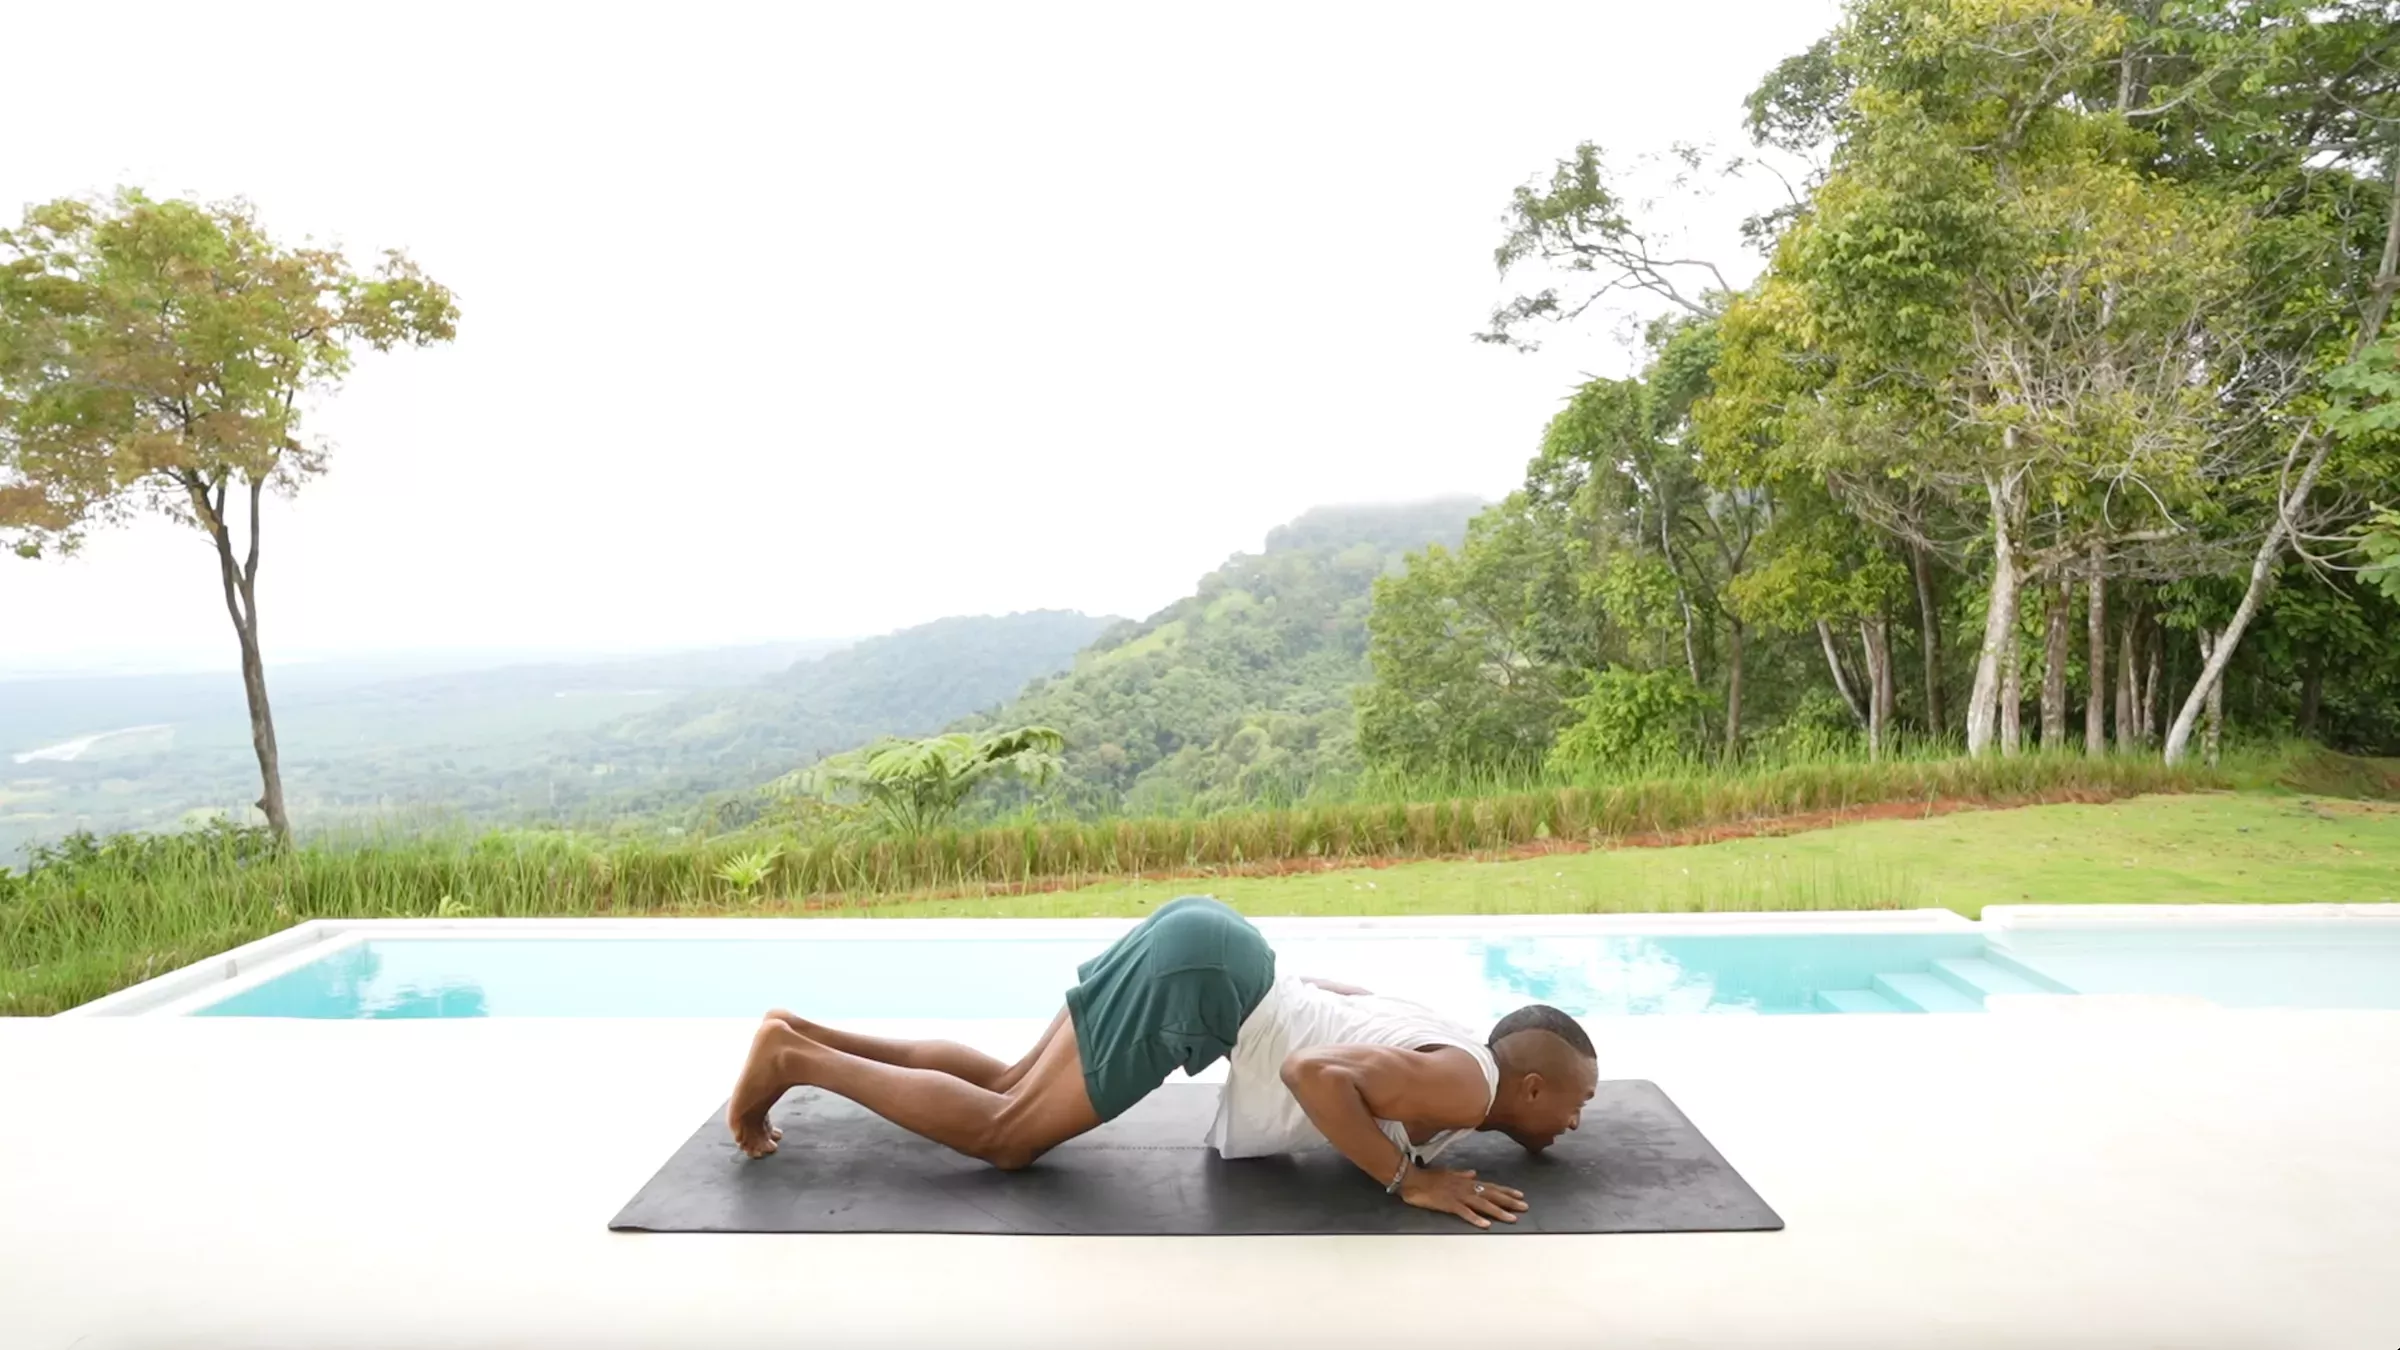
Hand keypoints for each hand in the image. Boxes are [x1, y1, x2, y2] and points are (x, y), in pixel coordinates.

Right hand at [1398, 1165, 1526, 1228]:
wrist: (1412, 1179)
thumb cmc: (1428, 1177)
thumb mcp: (1448, 1172)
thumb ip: (1462, 1174)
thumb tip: (1474, 1174)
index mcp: (1466, 1182)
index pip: (1491, 1186)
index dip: (1506, 1191)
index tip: (1520, 1195)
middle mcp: (1466, 1188)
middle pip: (1492, 1195)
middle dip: (1509, 1201)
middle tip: (1524, 1207)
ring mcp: (1458, 1196)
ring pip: (1483, 1204)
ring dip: (1498, 1212)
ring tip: (1512, 1219)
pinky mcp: (1449, 1204)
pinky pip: (1464, 1212)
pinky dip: (1475, 1218)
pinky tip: (1485, 1225)